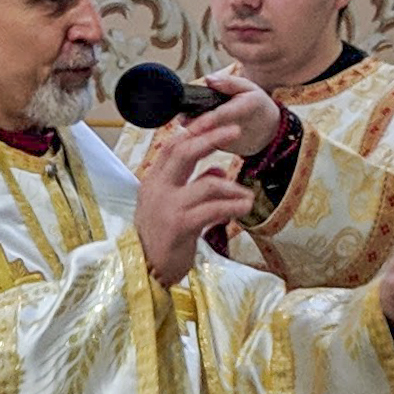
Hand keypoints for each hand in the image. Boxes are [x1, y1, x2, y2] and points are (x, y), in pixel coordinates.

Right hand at [135, 121, 253, 286]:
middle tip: (236, 130)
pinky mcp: (180, 226)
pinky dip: (233, 206)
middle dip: (213, 137)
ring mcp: (168, 206)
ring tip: (247, 197)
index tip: (217, 121)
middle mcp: (157, 189)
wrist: (145, 272)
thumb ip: (193, 187)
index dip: (196, 131)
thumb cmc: (161, 241)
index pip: (173, 145)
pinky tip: (244, 208)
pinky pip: (214, 208)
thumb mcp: (173, 208)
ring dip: (233, 187)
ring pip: (208, 183)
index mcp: (153, 181)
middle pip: (186, 151)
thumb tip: (218, 170)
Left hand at [183, 74, 281, 157]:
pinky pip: (211, 143)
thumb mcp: (249, 88)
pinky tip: (191, 128)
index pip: (222, 114)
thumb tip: (208, 79)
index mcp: (247, 107)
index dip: (205, 118)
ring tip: (183, 120)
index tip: (189, 119)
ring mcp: (232, 142)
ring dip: (195, 131)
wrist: (270, 131)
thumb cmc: (257, 105)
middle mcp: (239, 128)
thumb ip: (229, 83)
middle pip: (212, 129)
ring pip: (209, 138)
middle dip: (194, 125)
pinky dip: (200, 136)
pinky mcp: (227, 150)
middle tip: (181, 118)